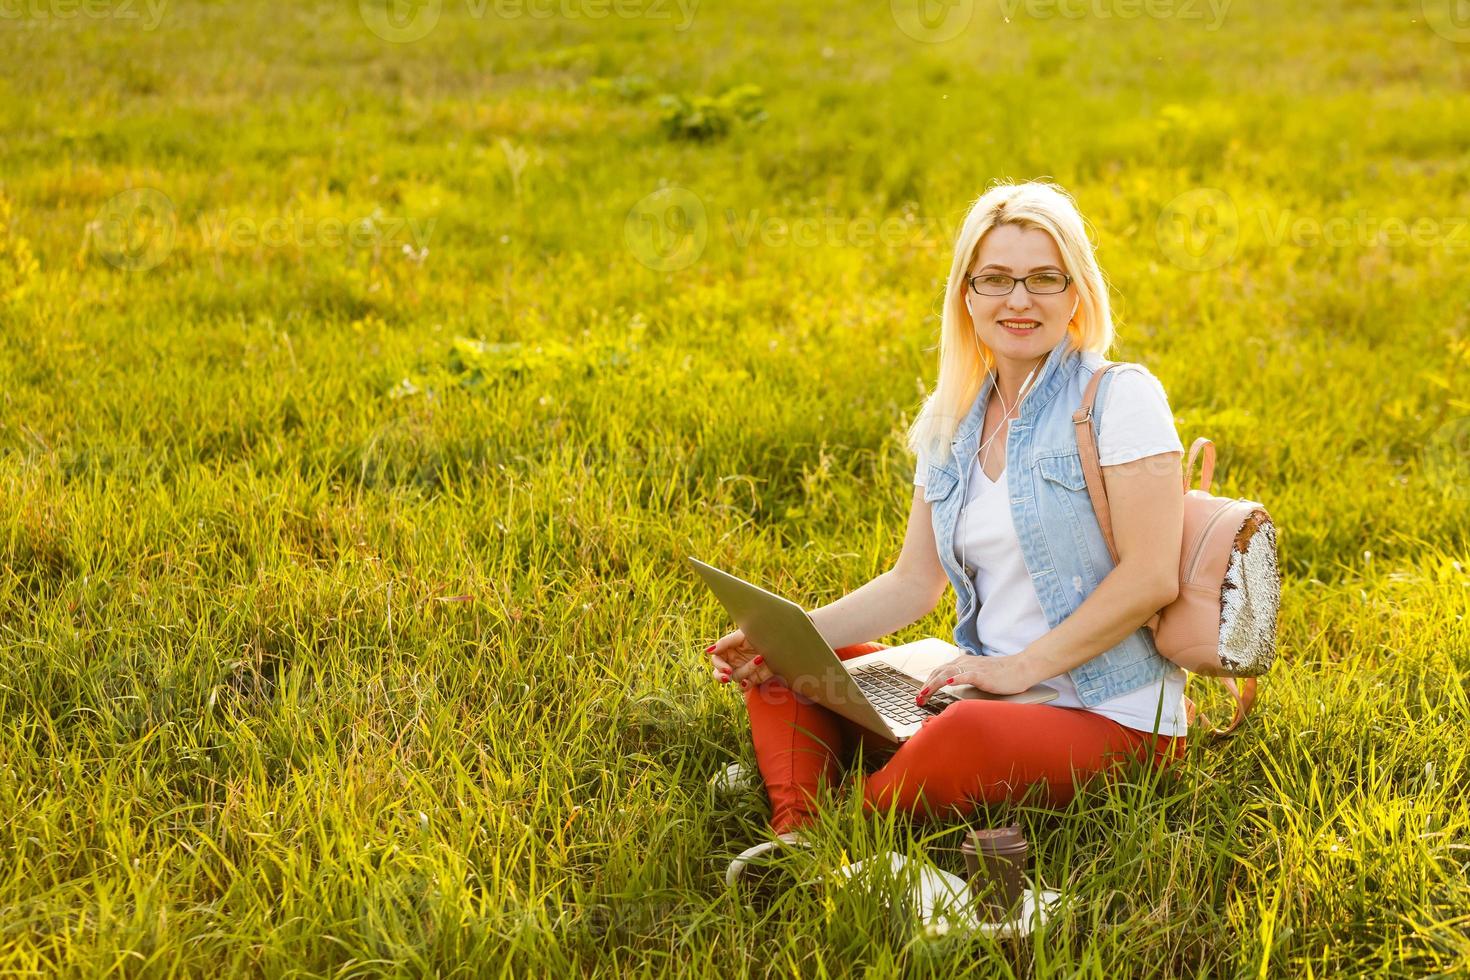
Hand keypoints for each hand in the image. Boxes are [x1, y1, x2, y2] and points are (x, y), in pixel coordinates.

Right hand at [706, 628, 773, 689]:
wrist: (781, 642)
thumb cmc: (760, 634)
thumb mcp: (742, 635)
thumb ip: (725, 642)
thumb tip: (708, 651)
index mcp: (729, 649)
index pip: (716, 659)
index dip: (719, 665)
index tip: (726, 669)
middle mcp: (733, 661)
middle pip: (718, 673)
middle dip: (720, 677)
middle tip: (727, 677)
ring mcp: (742, 670)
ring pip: (735, 678)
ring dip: (746, 671)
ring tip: (760, 660)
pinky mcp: (752, 678)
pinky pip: (743, 686)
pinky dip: (745, 686)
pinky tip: (748, 682)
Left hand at [914, 652, 1035, 705]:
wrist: (1021, 668)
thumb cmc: (1002, 674)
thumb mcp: (979, 676)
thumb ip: (966, 679)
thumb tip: (952, 688)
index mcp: (963, 662)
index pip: (939, 671)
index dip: (928, 682)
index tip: (920, 694)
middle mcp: (965, 663)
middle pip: (939, 672)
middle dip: (926, 685)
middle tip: (918, 698)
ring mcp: (974, 668)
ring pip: (948, 672)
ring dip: (934, 683)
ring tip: (925, 693)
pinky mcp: (983, 674)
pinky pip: (967, 674)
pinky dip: (956, 677)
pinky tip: (948, 682)